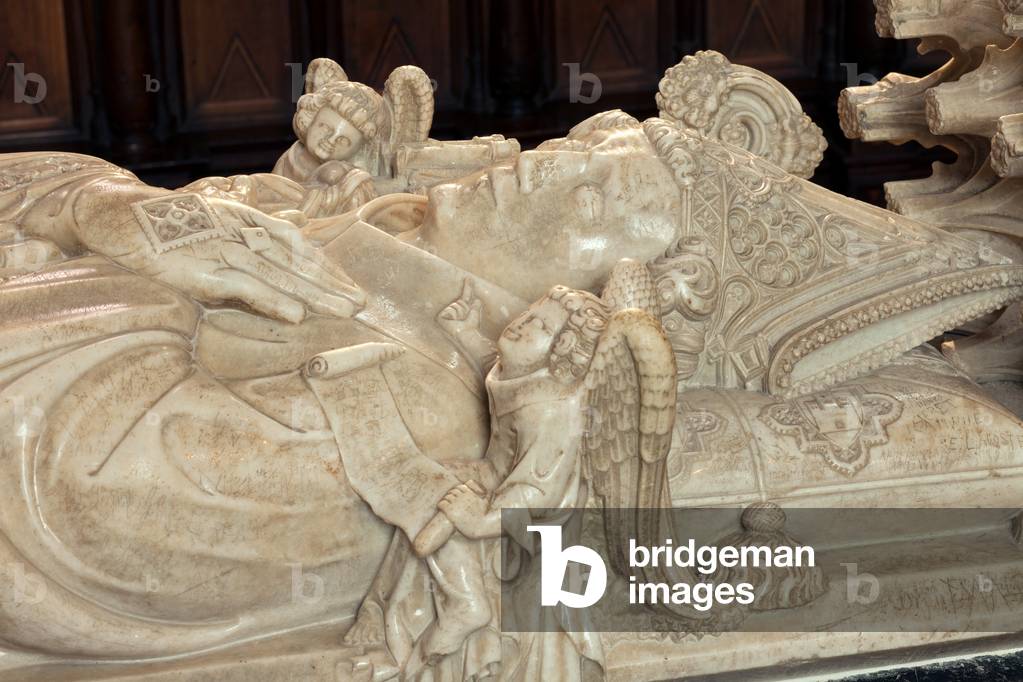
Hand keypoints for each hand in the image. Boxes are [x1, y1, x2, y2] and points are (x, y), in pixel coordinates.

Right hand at [137, 196, 365, 323]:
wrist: (121, 215)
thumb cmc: (173, 224)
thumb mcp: (221, 221)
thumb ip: (255, 231)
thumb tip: (294, 230)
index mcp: (249, 222)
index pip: (299, 246)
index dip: (326, 267)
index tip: (351, 287)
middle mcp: (244, 234)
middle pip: (297, 261)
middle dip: (332, 284)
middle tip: (362, 304)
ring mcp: (224, 251)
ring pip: (280, 274)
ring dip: (315, 294)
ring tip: (345, 311)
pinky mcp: (203, 270)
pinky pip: (244, 287)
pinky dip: (272, 299)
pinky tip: (296, 313)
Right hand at [437, 279, 482, 338]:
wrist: (467, 335)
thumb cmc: (471, 327)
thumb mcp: (475, 313)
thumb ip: (475, 305)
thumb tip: (477, 300)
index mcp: (460, 308)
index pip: (465, 295)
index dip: (468, 286)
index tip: (469, 277)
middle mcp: (451, 310)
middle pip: (460, 301)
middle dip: (465, 308)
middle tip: (465, 318)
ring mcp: (445, 314)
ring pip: (456, 306)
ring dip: (461, 313)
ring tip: (460, 321)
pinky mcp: (440, 317)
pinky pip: (450, 310)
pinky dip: (454, 315)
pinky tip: (453, 322)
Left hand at [437, 482, 488, 538]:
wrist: (479, 527)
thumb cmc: (484, 517)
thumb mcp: (487, 504)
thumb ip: (489, 496)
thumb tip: (492, 491)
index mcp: (470, 493)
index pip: (460, 487)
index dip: (457, 490)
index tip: (455, 494)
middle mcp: (463, 496)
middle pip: (452, 491)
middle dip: (450, 494)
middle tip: (449, 500)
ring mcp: (456, 503)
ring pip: (447, 497)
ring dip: (445, 499)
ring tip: (445, 504)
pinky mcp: (450, 511)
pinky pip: (442, 504)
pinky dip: (440, 505)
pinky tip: (441, 508)